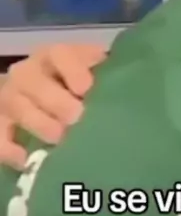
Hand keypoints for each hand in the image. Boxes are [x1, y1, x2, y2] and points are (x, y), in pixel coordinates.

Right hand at [0, 43, 104, 167]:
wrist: (55, 101)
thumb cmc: (86, 91)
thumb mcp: (97, 77)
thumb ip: (107, 78)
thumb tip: (133, 90)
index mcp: (55, 56)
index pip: (60, 54)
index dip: (73, 70)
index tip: (87, 90)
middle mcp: (27, 72)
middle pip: (33, 80)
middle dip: (56, 101)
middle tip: (77, 119)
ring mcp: (9, 97)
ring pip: (14, 104)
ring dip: (38, 122)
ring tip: (60, 140)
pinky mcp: (0, 122)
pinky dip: (8, 148)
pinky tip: (25, 161)